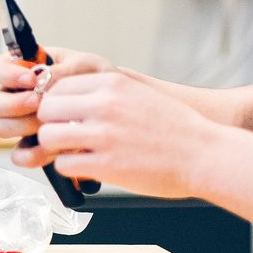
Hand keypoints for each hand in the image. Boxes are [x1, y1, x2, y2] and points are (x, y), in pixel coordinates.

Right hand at [0, 45, 113, 148]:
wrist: (121, 112)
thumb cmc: (99, 82)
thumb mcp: (85, 67)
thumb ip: (61, 70)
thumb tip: (39, 78)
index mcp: (25, 71)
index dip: (6, 74)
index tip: (30, 79)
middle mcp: (17, 97)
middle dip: (13, 103)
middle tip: (38, 103)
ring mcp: (22, 123)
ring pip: (0, 127)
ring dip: (22, 126)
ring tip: (50, 124)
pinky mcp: (33, 147)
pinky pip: (18, 155)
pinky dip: (32, 154)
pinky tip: (52, 148)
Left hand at [28, 71, 214, 197]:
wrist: (206, 155)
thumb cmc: (175, 129)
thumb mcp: (137, 94)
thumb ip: (103, 93)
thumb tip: (66, 98)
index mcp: (112, 84)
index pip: (57, 85)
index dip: (55, 103)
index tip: (61, 115)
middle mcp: (104, 104)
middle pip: (46, 109)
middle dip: (51, 124)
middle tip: (64, 136)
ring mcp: (104, 134)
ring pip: (49, 136)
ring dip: (57, 147)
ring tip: (74, 152)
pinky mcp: (106, 164)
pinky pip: (63, 164)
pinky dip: (70, 168)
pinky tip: (87, 166)